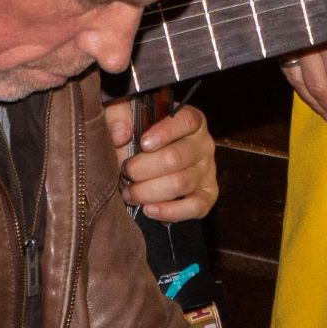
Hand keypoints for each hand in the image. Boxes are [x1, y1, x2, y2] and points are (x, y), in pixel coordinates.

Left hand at [104, 100, 220, 221]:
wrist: (153, 163)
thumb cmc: (140, 136)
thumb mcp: (127, 116)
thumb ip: (118, 115)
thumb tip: (120, 135)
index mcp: (191, 121)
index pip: (187, 121)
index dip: (165, 132)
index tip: (143, 143)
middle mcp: (204, 144)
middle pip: (176, 158)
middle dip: (143, 169)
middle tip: (124, 174)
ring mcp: (208, 171)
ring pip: (181, 184)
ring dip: (149, 192)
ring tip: (129, 193)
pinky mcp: (208, 195)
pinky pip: (195, 207)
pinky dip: (171, 211)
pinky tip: (149, 210)